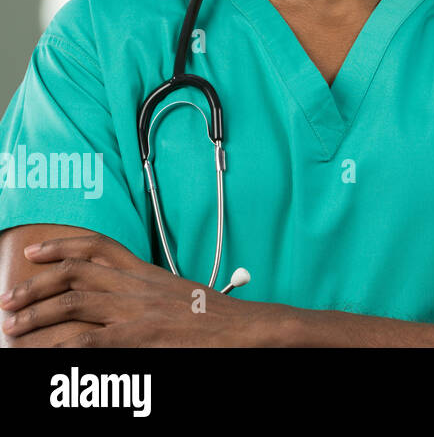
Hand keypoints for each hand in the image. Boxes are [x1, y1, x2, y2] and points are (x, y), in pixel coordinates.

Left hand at [0, 233, 261, 346]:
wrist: (243, 329)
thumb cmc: (215, 317)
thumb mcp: (178, 294)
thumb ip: (147, 292)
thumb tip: (119, 300)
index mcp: (146, 272)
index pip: (98, 247)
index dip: (62, 246)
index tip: (35, 252)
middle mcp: (136, 287)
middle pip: (75, 274)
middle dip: (35, 285)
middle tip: (9, 299)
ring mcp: (135, 311)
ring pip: (73, 304)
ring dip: (36, 315)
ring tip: (13, 327)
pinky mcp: (138, 337)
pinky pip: (89, 341)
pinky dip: (61, 348)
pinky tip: (43, 353)